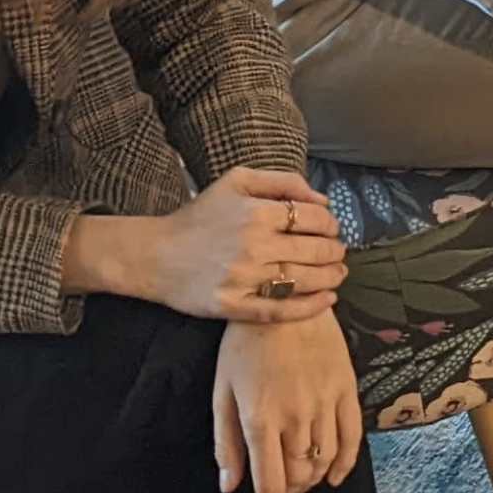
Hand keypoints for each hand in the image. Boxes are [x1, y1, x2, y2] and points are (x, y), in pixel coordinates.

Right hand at [98, 168, 343, 321]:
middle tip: (338, 253)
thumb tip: (322, 200)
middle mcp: (253, 245)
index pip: (314, 220)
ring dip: (330, 278)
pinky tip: (327, 300)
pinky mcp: (233, 305)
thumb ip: (282, 182)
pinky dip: (310, 307)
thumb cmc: (199, 216)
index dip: (331, 225)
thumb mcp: (236, 182)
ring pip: (304, 281)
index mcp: (256, 212)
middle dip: (335, 252)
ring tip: (337, 274)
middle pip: (315, 251)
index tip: (332, 230)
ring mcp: (244, 278)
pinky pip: (281, 310)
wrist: (154, 254)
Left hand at [213, 313, 362, 492]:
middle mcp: (295, 417)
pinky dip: (345, 463)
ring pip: (325, 460)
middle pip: (299, 474)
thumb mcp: (223, 391)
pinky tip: (334, 474)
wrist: (284, 298)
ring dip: (312, 479)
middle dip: (289, 492)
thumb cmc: (244, 345)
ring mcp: (324, 404)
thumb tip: (229, 486)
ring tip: (301, 479)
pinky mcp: (346, 390)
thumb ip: (226, 441)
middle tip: (280, 492)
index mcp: (260, 419)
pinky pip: (352, 438)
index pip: (270, 482)